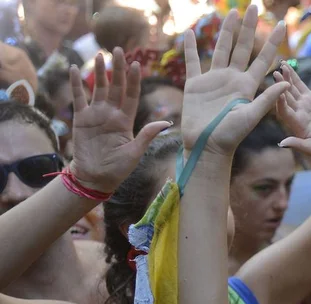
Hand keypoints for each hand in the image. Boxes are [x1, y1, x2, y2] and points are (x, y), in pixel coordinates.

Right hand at [69, 49, 169, 192]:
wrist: (95, 178)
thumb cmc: (118, 169)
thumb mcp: (135, 152)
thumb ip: (147, 135)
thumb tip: (166, 122)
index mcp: (126, 121)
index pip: (132, 95)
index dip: (134, 80)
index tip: (137, 64)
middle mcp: (112, 114)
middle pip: (116, 87)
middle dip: (118, 69)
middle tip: (119, 50)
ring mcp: (96, 115)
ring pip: (99, 88)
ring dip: (100, 72)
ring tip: (101, 55)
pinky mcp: (81, 119)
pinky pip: (79, 98)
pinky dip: (76, 84)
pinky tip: (76, 69)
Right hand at [181, 7, 289, 158]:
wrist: (207, 147)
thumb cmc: (231, 136)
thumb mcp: (252, 117)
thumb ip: (267, 98)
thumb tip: (287, 82)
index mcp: (247, 85)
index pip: (263, 58)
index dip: (273, 41)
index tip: (282, 24)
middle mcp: (232, 79)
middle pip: (242, 47)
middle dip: (249, 28)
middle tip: (255, 7)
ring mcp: (214, 80)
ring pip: (221, 49)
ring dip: (227, 31)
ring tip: (233, 13)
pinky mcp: (195, 85)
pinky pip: (193, 63)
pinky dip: (190, 49)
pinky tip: (190, 34)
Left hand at [273, 62, 310, 157]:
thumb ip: (297, 144)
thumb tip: (282, 144)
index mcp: (295, 124)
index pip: (285, 111)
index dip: (282, 103)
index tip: (278, 94)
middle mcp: (295, 112)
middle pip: (286, 97)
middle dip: (280, 86)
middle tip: (275, 73)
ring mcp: (301, 105)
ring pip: (291, 89)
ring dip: (286, 77)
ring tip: (281, 65)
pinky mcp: (309, 99)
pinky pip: (300, 86)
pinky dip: (294, 76)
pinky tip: (288, 66)